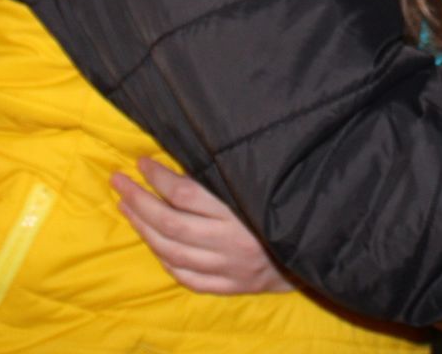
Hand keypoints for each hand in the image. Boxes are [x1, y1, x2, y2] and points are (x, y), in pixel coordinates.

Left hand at [112, 158, 293, 294]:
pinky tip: (152, 242)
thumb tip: (186, 156)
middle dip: (138, 200)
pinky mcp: (232, 285)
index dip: (158, 177)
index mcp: (240, 212)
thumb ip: (227, 174)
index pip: (186, 194)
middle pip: (170, 223)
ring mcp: (229, 268)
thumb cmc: (291, 203)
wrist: (322, 246)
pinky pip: (188, 277)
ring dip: (143, 228)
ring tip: (126, 206)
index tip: (141, 162)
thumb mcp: (262, 183)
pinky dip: (165, 260)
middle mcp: (231, 242)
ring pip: (172, 251)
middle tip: (118, 181)